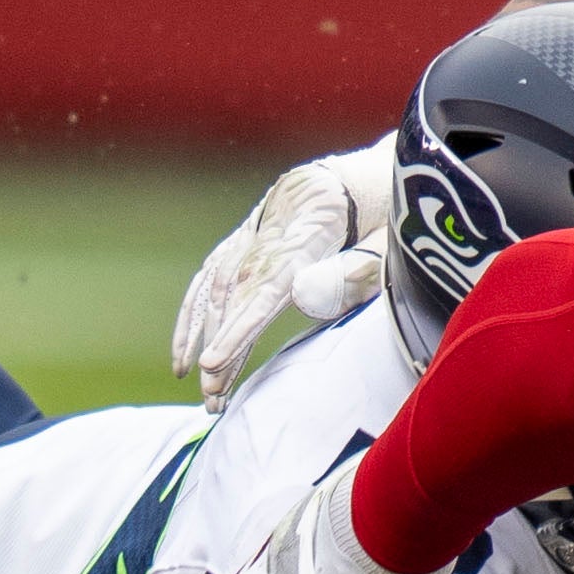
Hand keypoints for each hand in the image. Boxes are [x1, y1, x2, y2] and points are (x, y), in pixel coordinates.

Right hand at [174, 154, 387, 405]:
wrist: (366, 175)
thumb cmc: (387, 214)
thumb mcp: (388, 239)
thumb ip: (355, 268)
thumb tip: (302, 300)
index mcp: (315, 222)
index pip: (269, 283)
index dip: (239, 325)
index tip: (214, 362)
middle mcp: (275, 224)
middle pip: (239, 292)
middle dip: (222, 347)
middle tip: (213, 397)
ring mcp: (255, 230)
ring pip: (220, 288)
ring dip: (207, 341)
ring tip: (208, 391)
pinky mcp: (245, 240)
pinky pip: (210, 279)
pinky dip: (193, 317)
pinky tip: (186, 355)